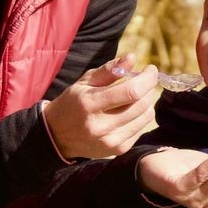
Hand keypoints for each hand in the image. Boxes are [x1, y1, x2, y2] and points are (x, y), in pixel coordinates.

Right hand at [44, 60, 160, 160]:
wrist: (57, 135)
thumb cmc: (73, 102)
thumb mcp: (85, 82)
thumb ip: (109, 69)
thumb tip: (132, 57)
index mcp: (90, 104)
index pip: (130, 92)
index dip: (147, 79)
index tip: (150, 69)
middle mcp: (101, 126)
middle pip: (142, 104)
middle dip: (148, 88)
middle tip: (143, 80)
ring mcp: (110, 141)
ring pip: (146, 116)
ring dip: (146, 102)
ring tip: (133, 97)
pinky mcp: (118, 150)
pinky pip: (141, 128)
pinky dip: (139, 117)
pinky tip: (127, 112)